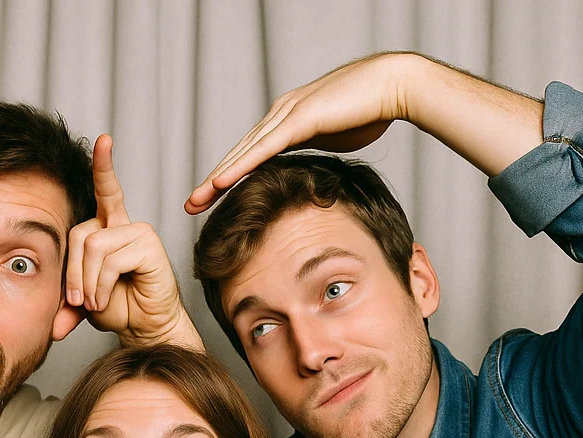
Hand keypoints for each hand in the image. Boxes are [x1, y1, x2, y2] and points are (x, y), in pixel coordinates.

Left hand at [67, 135, 200, 348]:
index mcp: (108, 227)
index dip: (103, 166)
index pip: (104, 190)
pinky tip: (105, 301)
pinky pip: (111, 260)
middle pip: (81, 232)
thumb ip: (64, 300)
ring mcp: (139, 233)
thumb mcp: (82, 299)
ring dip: (88, 282)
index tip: (105, 140)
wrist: (144, 328)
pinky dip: (101, 286)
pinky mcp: (149, 247)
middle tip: (77, 300)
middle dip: (73, 271)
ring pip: (94, 246)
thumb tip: (51, 327)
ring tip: (94, 303)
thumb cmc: (118, 308)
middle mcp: (124, 224)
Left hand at [186, 53, 409, 213]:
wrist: (392, 86)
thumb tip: (306, 170)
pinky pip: (263, 148)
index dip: (227, 177)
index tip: (208, 199)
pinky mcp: (299, 119)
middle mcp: (279, 114)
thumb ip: (313, 151)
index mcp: (285, 121)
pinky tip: (219, 183)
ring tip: (196, 200)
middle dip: (212, 181)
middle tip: (190, 205)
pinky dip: (239, 166)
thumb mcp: (332, 139)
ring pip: (243, 152)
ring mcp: (286, 114)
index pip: (249, 154)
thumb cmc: (369, 111)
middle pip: (238, 153)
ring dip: (217, 178)